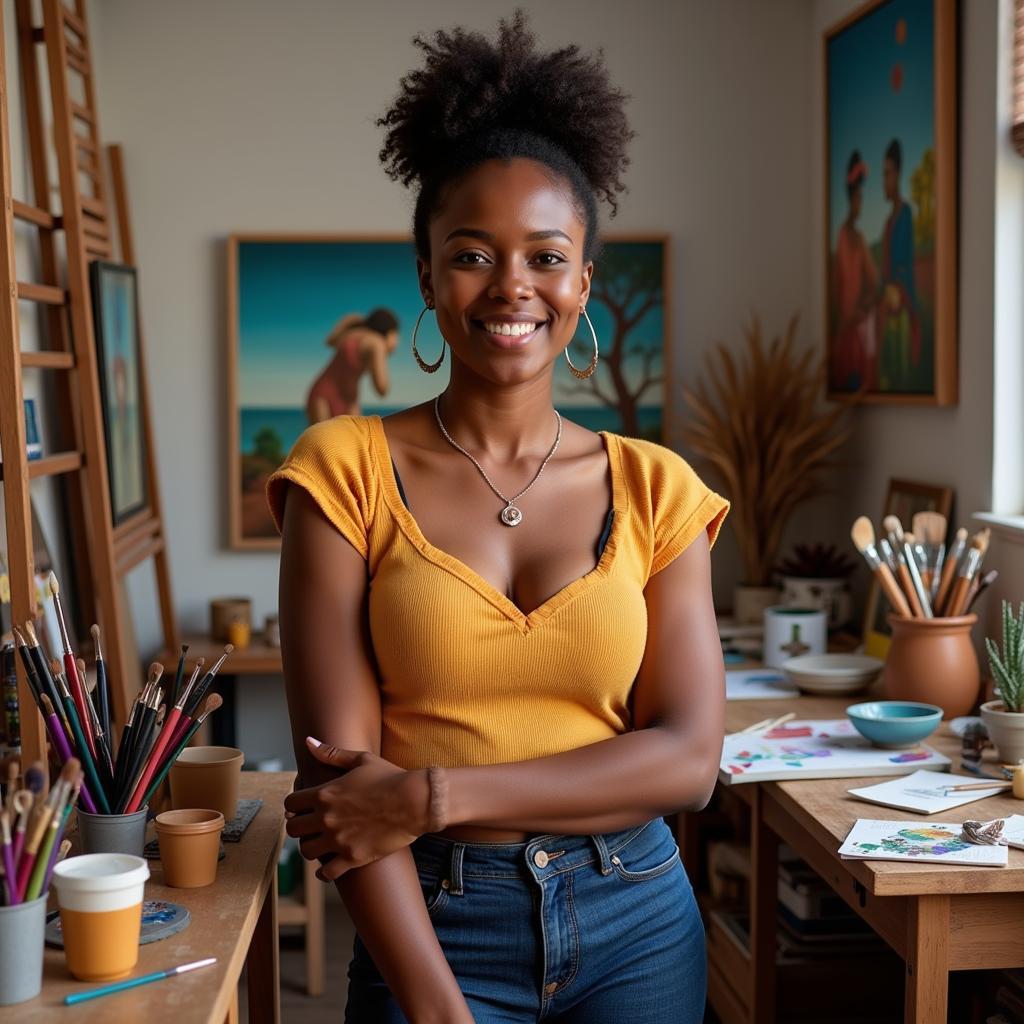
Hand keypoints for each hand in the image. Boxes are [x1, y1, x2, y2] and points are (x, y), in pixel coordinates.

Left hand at [284, 738, 429, 880]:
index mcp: (325, 793)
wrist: (415, 801)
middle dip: (299, 826)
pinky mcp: (353, 857)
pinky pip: (327, 873)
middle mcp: (326, 818)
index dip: (294, 805)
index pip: (291, 803)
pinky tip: (329, 866)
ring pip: (306, 851)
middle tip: (310, 826)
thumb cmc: (391, 777)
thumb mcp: (361, 760)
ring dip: (311, 847)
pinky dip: (324, 872)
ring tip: (320, 843)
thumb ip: (331, 753)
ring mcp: (338, 840)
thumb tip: (308, 741)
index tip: (303, 806)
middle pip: (293, 829)